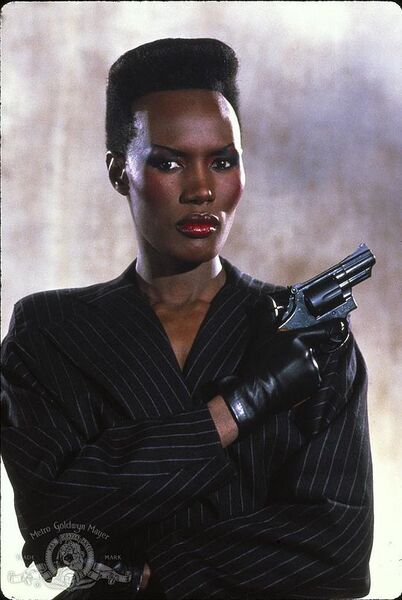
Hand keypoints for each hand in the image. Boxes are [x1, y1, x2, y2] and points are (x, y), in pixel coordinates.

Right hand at [214, 319, 347, 437]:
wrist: (256, 392)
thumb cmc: (257, 364)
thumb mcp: (260, 336)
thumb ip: (267, 315)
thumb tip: (266, 299)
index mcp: (297, 338)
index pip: (325, 329)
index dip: (335, 326)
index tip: (342, 324)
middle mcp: (308, 352)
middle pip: (312, 348)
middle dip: (302, 352)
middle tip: (284, 359)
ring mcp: (313, 368)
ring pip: (312, 364)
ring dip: (302, 367)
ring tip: (283, 372)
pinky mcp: (314, 384)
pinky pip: (312, 379)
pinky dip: (304, 380)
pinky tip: (289, 381)